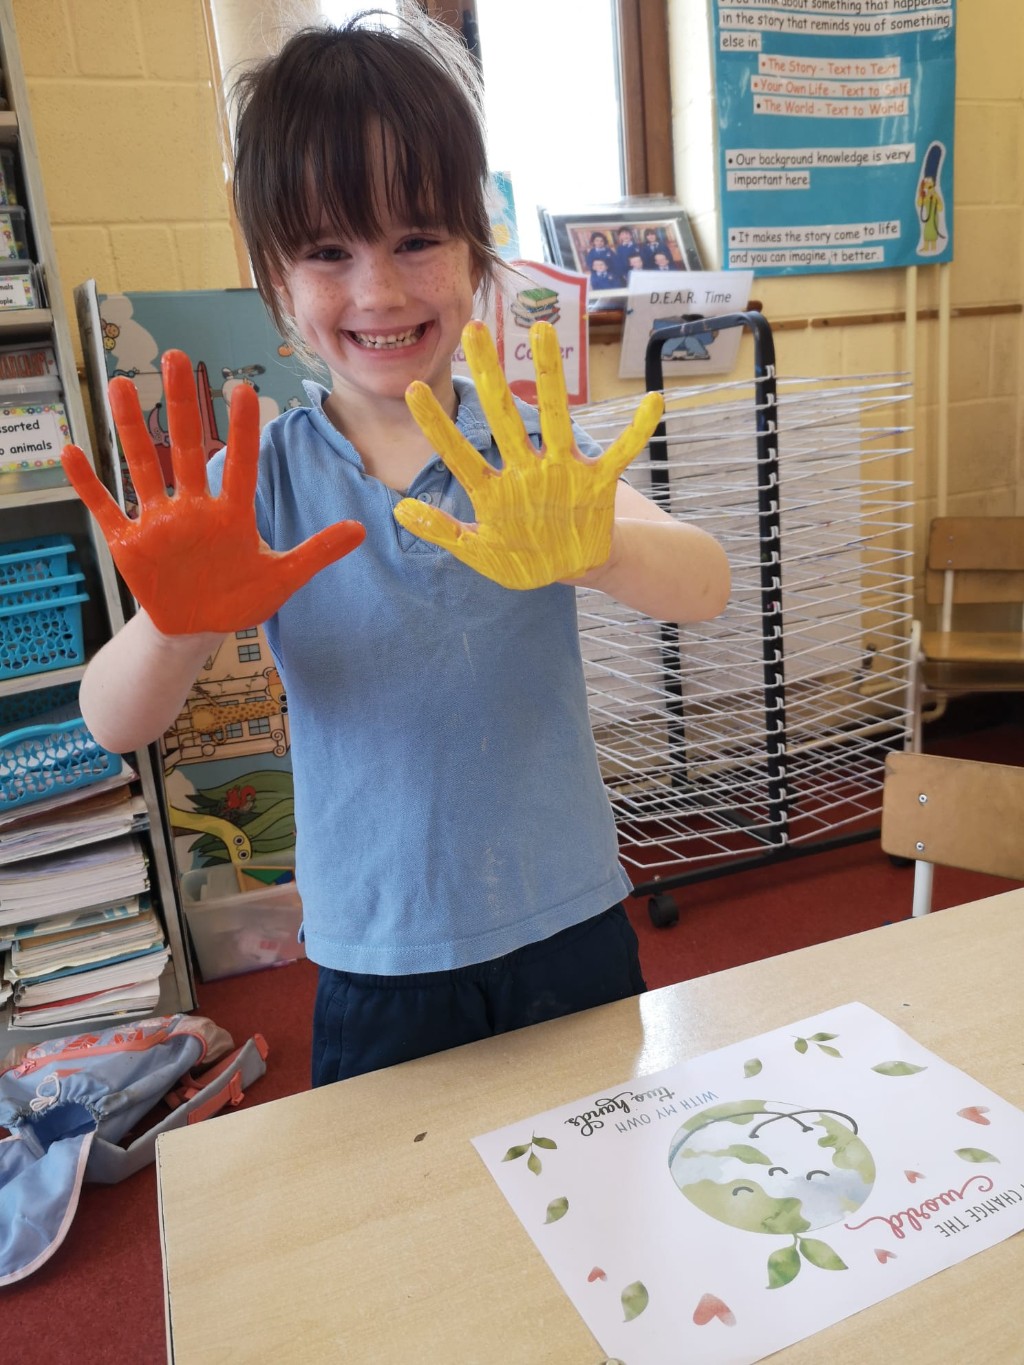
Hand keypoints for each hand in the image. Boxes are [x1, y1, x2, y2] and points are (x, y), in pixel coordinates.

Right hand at [61, 350, 364, 634]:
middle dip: (182, 406)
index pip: (239, 464)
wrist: (197, 628)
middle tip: (177, 358)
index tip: (241, 389)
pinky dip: (88, 484)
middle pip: (186, 450)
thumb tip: (362, 530)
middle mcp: (193, 509)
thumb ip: (317, 552)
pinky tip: (72, 452)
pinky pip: (105, 508)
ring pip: (143, 467)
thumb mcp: (283, 579)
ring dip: (131, 427)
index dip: (240, 430)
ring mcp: (158, 523)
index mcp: (231, 515)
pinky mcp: (130, 544)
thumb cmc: (238, 598)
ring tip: (121, 384)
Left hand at [394, 321, 663, 589]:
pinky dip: (638, 430)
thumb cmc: (524, 559)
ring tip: (544, 334)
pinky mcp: (598, 482)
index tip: (413, 389)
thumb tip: (400, 510)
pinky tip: (653, 401)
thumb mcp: (479, 552)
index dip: (437, 425)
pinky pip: (621, 452)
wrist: (574, 568)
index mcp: (495, 490)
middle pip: (504, 417)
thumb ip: (444, 532)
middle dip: (490, 375)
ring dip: (551, 378)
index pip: (459, 452)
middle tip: (474, 329)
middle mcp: (526, 470)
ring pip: (556, 418)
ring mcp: (563, 472)